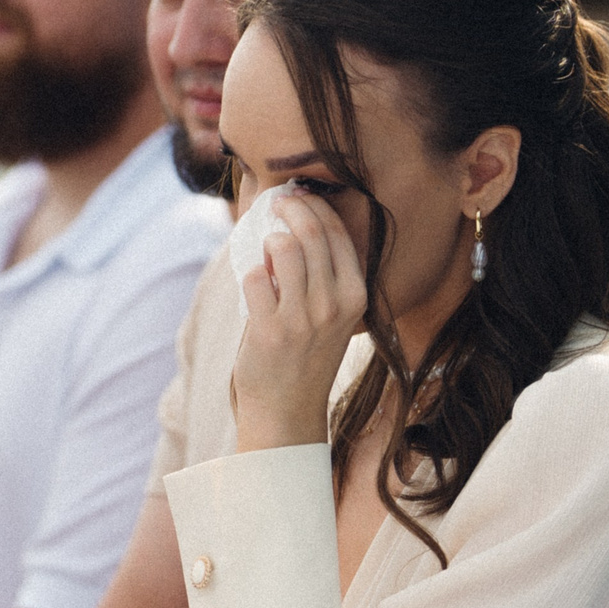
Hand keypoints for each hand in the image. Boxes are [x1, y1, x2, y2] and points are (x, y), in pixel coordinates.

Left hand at [230, 190, 367, 451]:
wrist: (288, 411)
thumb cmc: (306, 356)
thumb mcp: (333, 314)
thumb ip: (323, 274)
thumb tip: (296, 221)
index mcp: (356, 296)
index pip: (338, 233)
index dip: (314, 206)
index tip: (296, 197)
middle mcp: (335, 305)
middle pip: (310, 232)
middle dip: (289, 208)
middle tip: (275, 203)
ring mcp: (303, 318)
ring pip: (283, 248)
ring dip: (269, 241)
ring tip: (267, 252)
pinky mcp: (271, 330)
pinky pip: (255, 277)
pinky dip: (252, 274)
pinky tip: (257, 288)